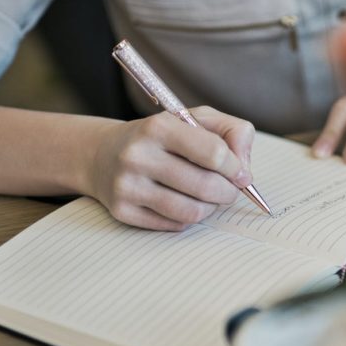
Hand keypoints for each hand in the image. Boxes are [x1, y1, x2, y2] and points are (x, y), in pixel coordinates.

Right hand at [87, 106, 254, 230]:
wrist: (102, 154)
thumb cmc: (162, 137)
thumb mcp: (196, 119)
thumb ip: (232, 132)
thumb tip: (244, 170)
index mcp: (158, 127)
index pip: (214, 153)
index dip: (236, 167)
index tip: (239, 173)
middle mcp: (138, 155)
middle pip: (206, 186)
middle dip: (229, 192)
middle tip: (230, 190)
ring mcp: (127, 186)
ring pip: (192, 211)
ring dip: (211, 208)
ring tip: (210, 198)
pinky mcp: (122, 211)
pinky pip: (175, 225)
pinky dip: (189, 218)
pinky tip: (184, 203)